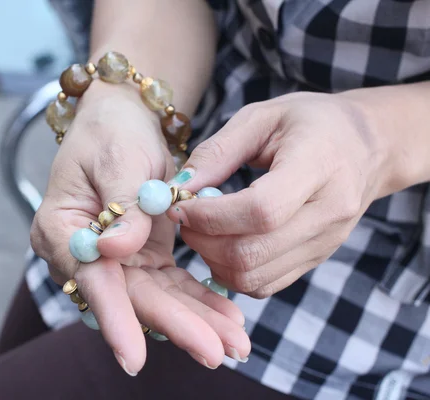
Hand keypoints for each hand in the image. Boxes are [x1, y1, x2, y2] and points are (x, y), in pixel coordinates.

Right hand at [30, 81, 249, 374]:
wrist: (123, 119)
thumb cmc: (112, 132)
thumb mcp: (119, 158)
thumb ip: (122, 204)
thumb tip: (117, 250)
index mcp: (61, 228)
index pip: (90, 277)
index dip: (113, 315)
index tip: (134, 356)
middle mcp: (84, 252)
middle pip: (129, 297)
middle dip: (173, 325)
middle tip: (214, 351)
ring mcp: (115, 259)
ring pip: (154, 298)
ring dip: (195, 320)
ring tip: (235, 342)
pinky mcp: (141, 257)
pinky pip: (171, 284)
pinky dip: (199, 300)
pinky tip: (228, 318)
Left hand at [168, 92, 388, 297]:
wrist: (367, 145)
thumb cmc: (311, 122)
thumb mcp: (262, 117)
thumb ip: (218, 151)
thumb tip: (178, 188)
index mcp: (319, 166)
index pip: (261, 210)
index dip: (210, 215)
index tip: (180, 205)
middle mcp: (328, 213)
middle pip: (252, 252)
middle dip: (203, 241)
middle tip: (185, 218)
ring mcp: (325, 243)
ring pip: (254, 277)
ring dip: (212, 259)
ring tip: (202, 229)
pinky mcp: (316, 259)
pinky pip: (265, 285)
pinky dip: (231, 272)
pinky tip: (222, 243)